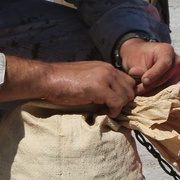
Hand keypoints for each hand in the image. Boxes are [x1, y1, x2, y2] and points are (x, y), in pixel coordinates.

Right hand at [0, 56, 138, 117]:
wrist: (48, 79)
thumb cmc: (63, 82)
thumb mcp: (87, 78)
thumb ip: (101, 84)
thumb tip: (111, 100)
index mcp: (106, 67)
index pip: (128, 81)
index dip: (123, 94)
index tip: (113, 103)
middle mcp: (108, 70)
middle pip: (130, 89)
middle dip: (123, 101)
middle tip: (109, 108)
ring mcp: (105, 78)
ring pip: (126, 96)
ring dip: (118, 106)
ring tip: (104, 110)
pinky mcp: (99, 88)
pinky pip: (117, 103)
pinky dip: (113, 111)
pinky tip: (102, 112)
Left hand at [118, 39, 179, 95]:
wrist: (139, 57)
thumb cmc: (137, 55)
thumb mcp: (135, 60)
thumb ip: (141, 71)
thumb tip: (144, 82)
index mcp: (167, 50)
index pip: (164, 64)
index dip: (155, 74)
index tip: (144, 80)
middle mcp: (176, 61)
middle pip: (165, 77)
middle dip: (150, 85)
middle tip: (136, 88)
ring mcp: (177, 72)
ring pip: (165, 86)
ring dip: (150, 90)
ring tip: (138, 89)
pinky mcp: (174, 82)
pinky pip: (165, 90)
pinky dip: (153, 92)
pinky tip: (144, 91)